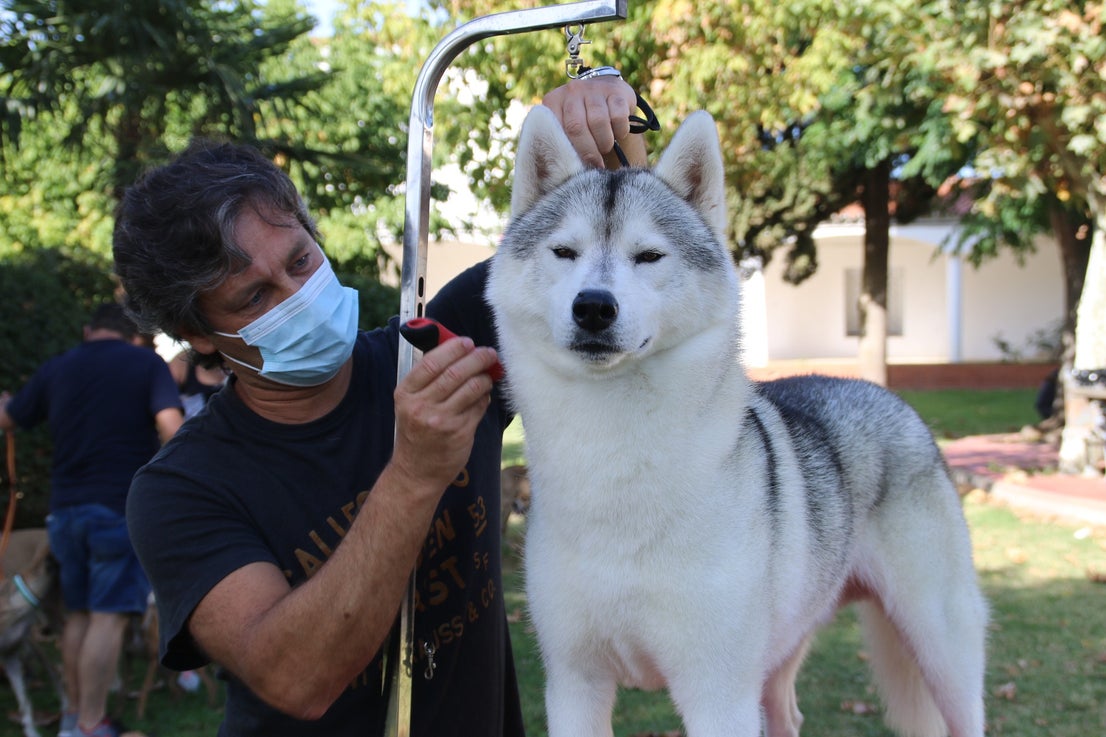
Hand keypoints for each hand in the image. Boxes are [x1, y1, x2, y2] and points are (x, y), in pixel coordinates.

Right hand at [390, 337, 497, 500]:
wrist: (416, 471)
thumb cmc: (416, 432)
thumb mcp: (409, 403)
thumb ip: (427, 379)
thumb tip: (457, 351)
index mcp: (405, 393)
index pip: (431, 362)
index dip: (453, 348)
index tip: (467, 342)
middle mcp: (421, 406)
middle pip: (455, 373)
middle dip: (477, 358)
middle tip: (488, 353)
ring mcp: (441, 421)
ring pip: (472, 388)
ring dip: (485, 377)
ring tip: (489, 374)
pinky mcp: (460, 433)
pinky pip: (479, 406)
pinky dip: (485, 397)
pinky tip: (484, 395)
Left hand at [542, 76, 645, 168]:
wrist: (604, 95)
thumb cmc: (582, 123)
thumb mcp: (566, 130)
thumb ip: (559, 144)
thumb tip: (559, 174)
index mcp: (553, 102)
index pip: (556, 130)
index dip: (568, 153)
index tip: (576, 168)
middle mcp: (571, 91)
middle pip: (576, 126)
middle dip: (588, 150)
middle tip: (595, 164)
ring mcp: (594, 88)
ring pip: (599, 121)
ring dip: (604, 142)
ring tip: (605, 148)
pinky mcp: (616, 90)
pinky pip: (618, 116)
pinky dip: (620, 131)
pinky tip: (618, 134)